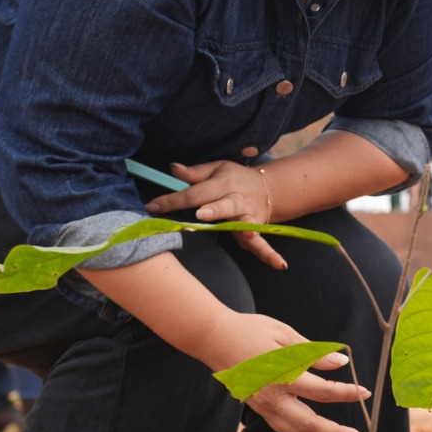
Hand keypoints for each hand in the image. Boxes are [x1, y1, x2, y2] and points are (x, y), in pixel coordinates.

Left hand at [144, 160, 284, 270]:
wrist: (267, 188)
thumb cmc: (234, 179)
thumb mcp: (216, 169)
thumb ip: (195, 173)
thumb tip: (173, 168)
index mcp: (224, 182)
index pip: (194, 192)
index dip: (173, 200)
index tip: (152, 207)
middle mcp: (237, 198)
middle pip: (222, 205)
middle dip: (213, 210)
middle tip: (200, 214)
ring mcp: (248, 215)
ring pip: (244, 223)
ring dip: (243, 229)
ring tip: (246, 234)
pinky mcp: (256, 229)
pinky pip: (263, 244)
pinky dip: (269, 253)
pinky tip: (278, 263)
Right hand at [203, 311, 369, 431]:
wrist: (214, 339)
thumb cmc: (251, 330)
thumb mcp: (285, 333)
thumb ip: (314, 352)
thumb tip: (342, 363)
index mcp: (281, 375)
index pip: (322, 391)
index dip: (346, 393)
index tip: (365, 392)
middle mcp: (271, 397)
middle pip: (309, 424)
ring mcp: (263, 406)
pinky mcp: (258, 409)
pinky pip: (284, 428)